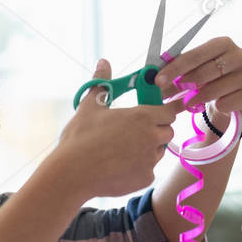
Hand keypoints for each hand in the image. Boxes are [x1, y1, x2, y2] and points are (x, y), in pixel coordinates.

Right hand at [51, 59, 184, 198]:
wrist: (72, 174)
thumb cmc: (80, 137)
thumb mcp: (90, 106)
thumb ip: (101, 83)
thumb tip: (103, 62)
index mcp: (142, 117)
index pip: (168, 112)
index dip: (163, 112)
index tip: (156, 113)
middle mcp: (151, 138)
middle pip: (168, 132)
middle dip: (157, 131)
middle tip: (136, 132)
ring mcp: (150, 161)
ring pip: (159, 152)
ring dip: (149, 149)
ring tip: (124, 150)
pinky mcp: (145, 179)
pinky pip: (148, 171)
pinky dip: (138, 169)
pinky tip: (119, 167)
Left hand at [152, 36, 241, 122]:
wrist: (227, 101)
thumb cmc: (205, 82)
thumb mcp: (190, 73)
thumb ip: (175, 71)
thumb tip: (148, 76)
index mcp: (223, 44)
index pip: (198, 53)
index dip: (177, 67)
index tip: (159, 80)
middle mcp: (240, 56)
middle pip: (210, 69)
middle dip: (187, 82)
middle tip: (171, 94)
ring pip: (221, 86)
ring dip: (201, 96)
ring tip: (188, 103)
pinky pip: (234, 101)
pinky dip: (221, 105)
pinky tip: (215, 107)